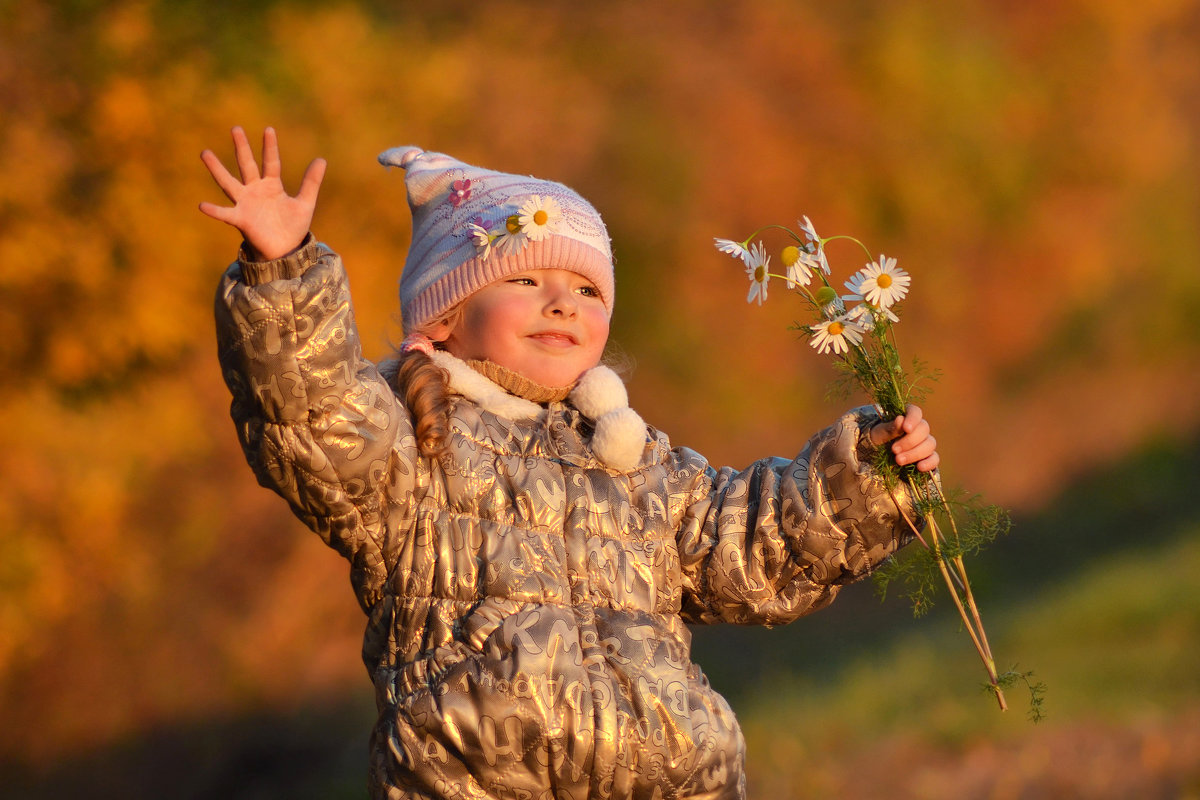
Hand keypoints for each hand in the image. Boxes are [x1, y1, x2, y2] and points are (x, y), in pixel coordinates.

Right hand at [199, 126, 326, 260]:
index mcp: (271, 185)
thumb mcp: (305, 203)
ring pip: (228, 183)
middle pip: (247, 165)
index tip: (268, 129)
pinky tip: (202, 205)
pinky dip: (214, 211)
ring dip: (217, 169)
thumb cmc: (292, 226)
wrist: (284, 250)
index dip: (270, 147)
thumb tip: (321, 159)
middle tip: (236, 128)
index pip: (271, 162)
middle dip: (242, 148)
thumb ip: (311, 183)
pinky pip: (225, 214)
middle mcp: (255, 191)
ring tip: (205, 152)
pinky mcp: (241, 220)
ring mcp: (245, 204)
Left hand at [868, 403, 938, 472]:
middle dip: (909, 441)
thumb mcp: (878, 434)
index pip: (915, 412)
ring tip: (898, 460)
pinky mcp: (927, 457)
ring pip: (930, 444)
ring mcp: (924, 443)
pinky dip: (929, 463)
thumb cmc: (878, 439)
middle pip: (924, 430)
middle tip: (894, 450)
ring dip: (915, 453)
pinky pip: (935, 459)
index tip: (906, 428)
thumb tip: (900, 419)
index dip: (913, 419)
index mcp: (906, 417)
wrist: (876, 456)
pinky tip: (920, 467)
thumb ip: (890, 428)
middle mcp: (919, 428)